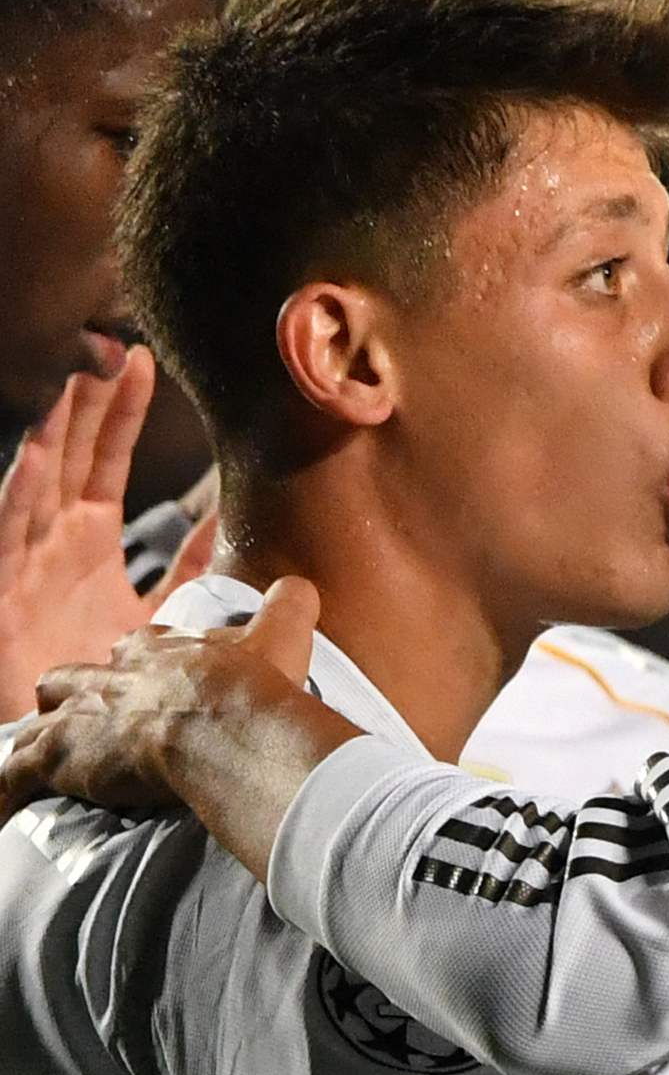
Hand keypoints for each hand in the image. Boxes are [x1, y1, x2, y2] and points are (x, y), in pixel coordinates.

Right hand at [0, 348, 189, 720]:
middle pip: (72, 452)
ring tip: (76, 376)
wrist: (51, 730)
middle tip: (114, 344)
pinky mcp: (2, 583)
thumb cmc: (90, 670)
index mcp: (86, 538)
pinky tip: (37, 450)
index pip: (105, 459)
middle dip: (89, 399)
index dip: (120, 411)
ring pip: (39, 477)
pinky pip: (11, 524)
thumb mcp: (152, 610)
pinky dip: (23, 487)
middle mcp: (52, 537)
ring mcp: (23, 555)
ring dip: (57, 427)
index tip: (145, 362)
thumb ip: (192, 567)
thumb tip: (239, 525)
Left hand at [0, 573, 360, 871]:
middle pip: (72, 681)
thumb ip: (289, 605)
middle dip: (75, 698)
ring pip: (42, 724)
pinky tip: (4, 808)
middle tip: (93, 724)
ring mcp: (81, 717)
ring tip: (50, 764)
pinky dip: (8, 791)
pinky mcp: (61, 758)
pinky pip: (16, 776)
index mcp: (155, 650)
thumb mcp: (281, 633)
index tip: (155, 683)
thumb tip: (301, 585)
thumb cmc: (254, 687)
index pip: (133, 650)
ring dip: (43, 742)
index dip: (140, 667)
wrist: (228, 727)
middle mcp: (110, 678)